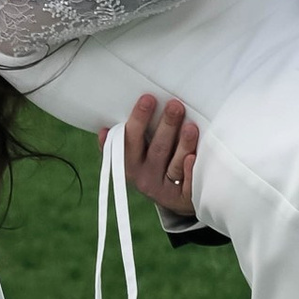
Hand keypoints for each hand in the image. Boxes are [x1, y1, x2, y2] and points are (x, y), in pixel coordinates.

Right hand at [122, 91, 201, 218]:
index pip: (131, 140)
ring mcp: (165, 188)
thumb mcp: (137, 156)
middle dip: (167, 125)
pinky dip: (190, 171)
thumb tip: (104, 129)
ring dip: (182, 145)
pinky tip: (193, 158)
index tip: (148, 98)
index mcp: (130, 164)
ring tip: (190, 127)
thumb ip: (128, 140)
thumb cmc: (156, 165)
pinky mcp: (183, 198)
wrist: (173, 200)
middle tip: (175, 105)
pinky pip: (187, 184)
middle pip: (157, 150)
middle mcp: (145, 177)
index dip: (138, 120)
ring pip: (174, 165)